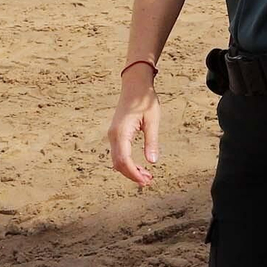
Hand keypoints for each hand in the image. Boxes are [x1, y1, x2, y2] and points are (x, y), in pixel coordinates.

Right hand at [107, 70, 160, 186]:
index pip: (123, 160)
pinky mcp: (116, 134)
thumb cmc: (145, 100)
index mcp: (121, 132)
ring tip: (146, 177)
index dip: (133, 173)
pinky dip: (127, 162)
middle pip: (118, 163)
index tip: (145, 181)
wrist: (135, 85)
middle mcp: (113, 135)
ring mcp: (113, 135)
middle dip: (132, 174)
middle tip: (148, 182)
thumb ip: (152, 141)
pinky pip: (119, 153)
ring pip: (117, 159)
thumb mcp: (153, 120)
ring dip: (130, 170)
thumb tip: (153, 161)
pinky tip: (139, 166)